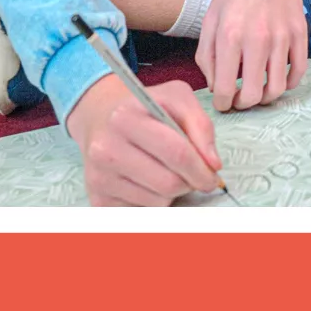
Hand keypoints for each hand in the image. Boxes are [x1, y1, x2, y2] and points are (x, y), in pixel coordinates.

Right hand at [67, 75, 221, 205]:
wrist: (101, 117)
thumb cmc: (145, 107)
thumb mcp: (176, 98)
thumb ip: (200, 124)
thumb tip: (213, 164)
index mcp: (125, 117)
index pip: (176, 152)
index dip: (201, 169)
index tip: (212, 176)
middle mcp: (105, 149)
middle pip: (168, 183)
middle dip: (189, 182)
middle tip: (193, 174)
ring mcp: (98, 177)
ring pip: (157, 201)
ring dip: (172, 192)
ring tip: (165, 170)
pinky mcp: (97, 199)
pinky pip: (143, 212)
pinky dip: (154, 200)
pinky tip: (148, 180)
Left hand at [195, 0, 310, 111]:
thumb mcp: (210, 18)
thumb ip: (207, 55)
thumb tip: (215, 86)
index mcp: (229, 35)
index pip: (225, 89)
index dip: (222, 104)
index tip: (223, 102)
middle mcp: (257, 39)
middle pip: (253, 96)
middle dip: (243, 104)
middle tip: (240, 99)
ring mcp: (282, 37)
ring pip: (277, 89)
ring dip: (266, 97)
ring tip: (258, 90)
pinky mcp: (300, 34)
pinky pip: (298, 73)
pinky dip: (288, 82)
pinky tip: (276, 77)